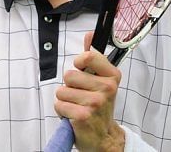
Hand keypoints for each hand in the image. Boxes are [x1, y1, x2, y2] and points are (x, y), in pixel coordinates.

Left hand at [54, 32, 124, 151]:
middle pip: (69, 75)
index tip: (81, 69)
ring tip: (77, 106)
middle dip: (69, 86)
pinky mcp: (83, 116)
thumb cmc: (99, 105)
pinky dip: (62, 111)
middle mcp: (107, 88)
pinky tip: (74, 115)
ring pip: (61, 91)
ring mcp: (95, 102)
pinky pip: (58, 105)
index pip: (88, 56)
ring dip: (65, 99)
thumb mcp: (100, 79)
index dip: (79, 62)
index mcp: (112, 76)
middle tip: (81, 95)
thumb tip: (90, 34)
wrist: (103, 136)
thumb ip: (93, 56)